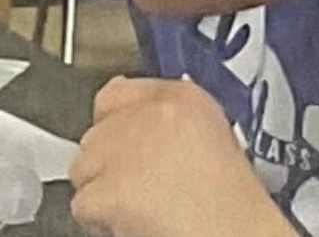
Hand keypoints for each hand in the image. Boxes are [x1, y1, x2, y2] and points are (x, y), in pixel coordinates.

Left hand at [70, 77, 293, 236]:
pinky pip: (83, 204)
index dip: (114, 124)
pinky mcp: (110, 189)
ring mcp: (127, 150)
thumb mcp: (216, 142)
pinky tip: (136, 224)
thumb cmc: (235, 210)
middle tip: (142, 190)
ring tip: (143, 209)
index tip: (119, 144)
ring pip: (83, 168)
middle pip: (97, 134)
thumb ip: (170, 125)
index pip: (117, 94)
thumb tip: (134, 127)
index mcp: (185, 99)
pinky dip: (102, 221)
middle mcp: (153, 115)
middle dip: (110, 164)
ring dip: (103, 192)